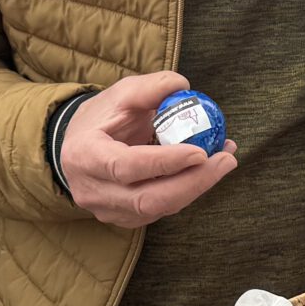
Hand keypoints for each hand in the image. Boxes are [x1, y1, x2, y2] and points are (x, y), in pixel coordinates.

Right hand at [60, 71, 238, 229]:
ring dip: (197, 186)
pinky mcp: (125, 218)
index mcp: (84, 156)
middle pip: (146, 200)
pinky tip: (207, 170)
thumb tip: (184, 87)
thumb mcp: (120, 94)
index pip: (125, 167)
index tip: (200, 151)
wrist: (79, 148)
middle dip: (192, 183)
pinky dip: (189, 191)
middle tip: (225, 160)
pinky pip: (162, 210)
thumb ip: (150, 88)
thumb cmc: (101, 118)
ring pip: (158, 209)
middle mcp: (93, 191)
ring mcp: (108, 210)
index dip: (164, 163)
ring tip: (224, 159)